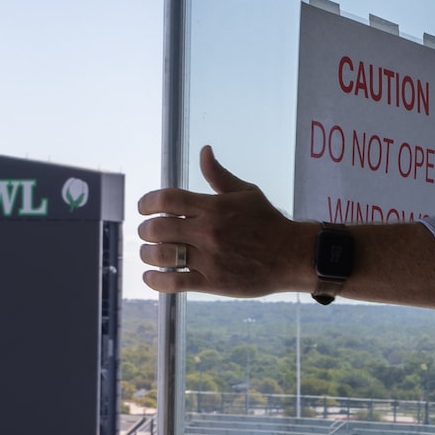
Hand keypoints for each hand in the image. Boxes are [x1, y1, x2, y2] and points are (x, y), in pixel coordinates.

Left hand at [137, 148, 311, 297]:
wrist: (291, 256)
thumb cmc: (268, 222)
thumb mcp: (246, 192)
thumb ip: (219, 175)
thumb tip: (204, 151)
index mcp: (213, 207)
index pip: (166, 199)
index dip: (147, 202)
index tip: (143, 208)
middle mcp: (208, 232)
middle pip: (158, 228)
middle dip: (145, 229)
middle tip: (147, 232)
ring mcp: (209, 258)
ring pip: (161, 255)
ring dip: (147, 254)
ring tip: (148, 253)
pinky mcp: (212, 282)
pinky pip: (174, 282)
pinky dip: (156, 280)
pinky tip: (151, 276)